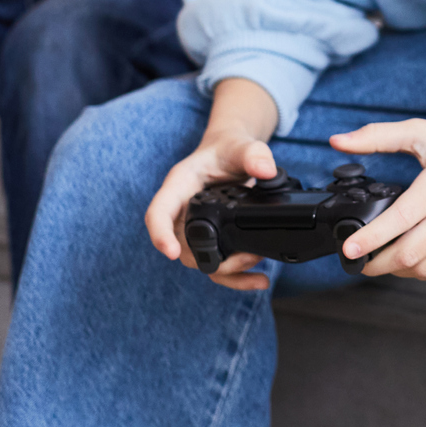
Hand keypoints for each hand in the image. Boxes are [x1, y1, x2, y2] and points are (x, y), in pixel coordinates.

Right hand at [144, 124, 280, 291]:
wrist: (234, 154)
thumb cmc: (228, 149)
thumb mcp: (241, 145)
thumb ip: (253, 154)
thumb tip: (266, 170)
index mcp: (178, 186)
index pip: (159, 213)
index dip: (160, 234)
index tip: (171, 252)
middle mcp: (182, 211)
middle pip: (181, 246)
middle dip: (209, 259)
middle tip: (246, 258)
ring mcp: (196, 228)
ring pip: (200, 261)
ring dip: (228, 273)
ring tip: (258, 273)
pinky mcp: (213, 239)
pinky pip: (218, 263)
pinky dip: (237, 277)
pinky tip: (259, 281)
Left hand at [330, 119, 425, 280]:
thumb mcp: (423, 132)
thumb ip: (377, 136)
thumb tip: (337, 141)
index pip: (397, 222)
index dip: (368, 240)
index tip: (348, 250)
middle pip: (407, 255)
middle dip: (376, 263)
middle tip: (360, 260)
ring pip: (424, 269)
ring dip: (398, 270)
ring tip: (384, 260)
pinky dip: (422, 271)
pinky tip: (412, 259)